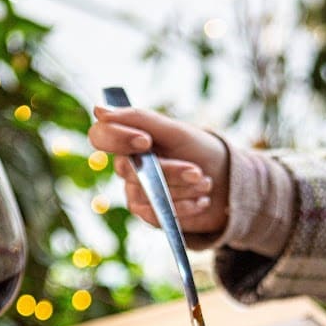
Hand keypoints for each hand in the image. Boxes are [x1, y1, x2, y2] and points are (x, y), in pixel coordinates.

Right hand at [89, 106, 228, 241]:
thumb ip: (139, 119)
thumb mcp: (175, 130)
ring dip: (182, 190)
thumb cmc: (199, 150)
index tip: (147, 141)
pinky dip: (183, 208)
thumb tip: (98, 111)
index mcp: (129, 140)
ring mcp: (136, 192)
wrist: (226, 181)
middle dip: (170, 171)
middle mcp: (127, 166)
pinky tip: (202, 201)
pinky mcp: (149, 214)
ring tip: (206, 184)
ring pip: (146, 194)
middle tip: (198, 171)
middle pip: (131, 170)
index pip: (100, 136)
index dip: (118, 139)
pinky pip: (155, 214)